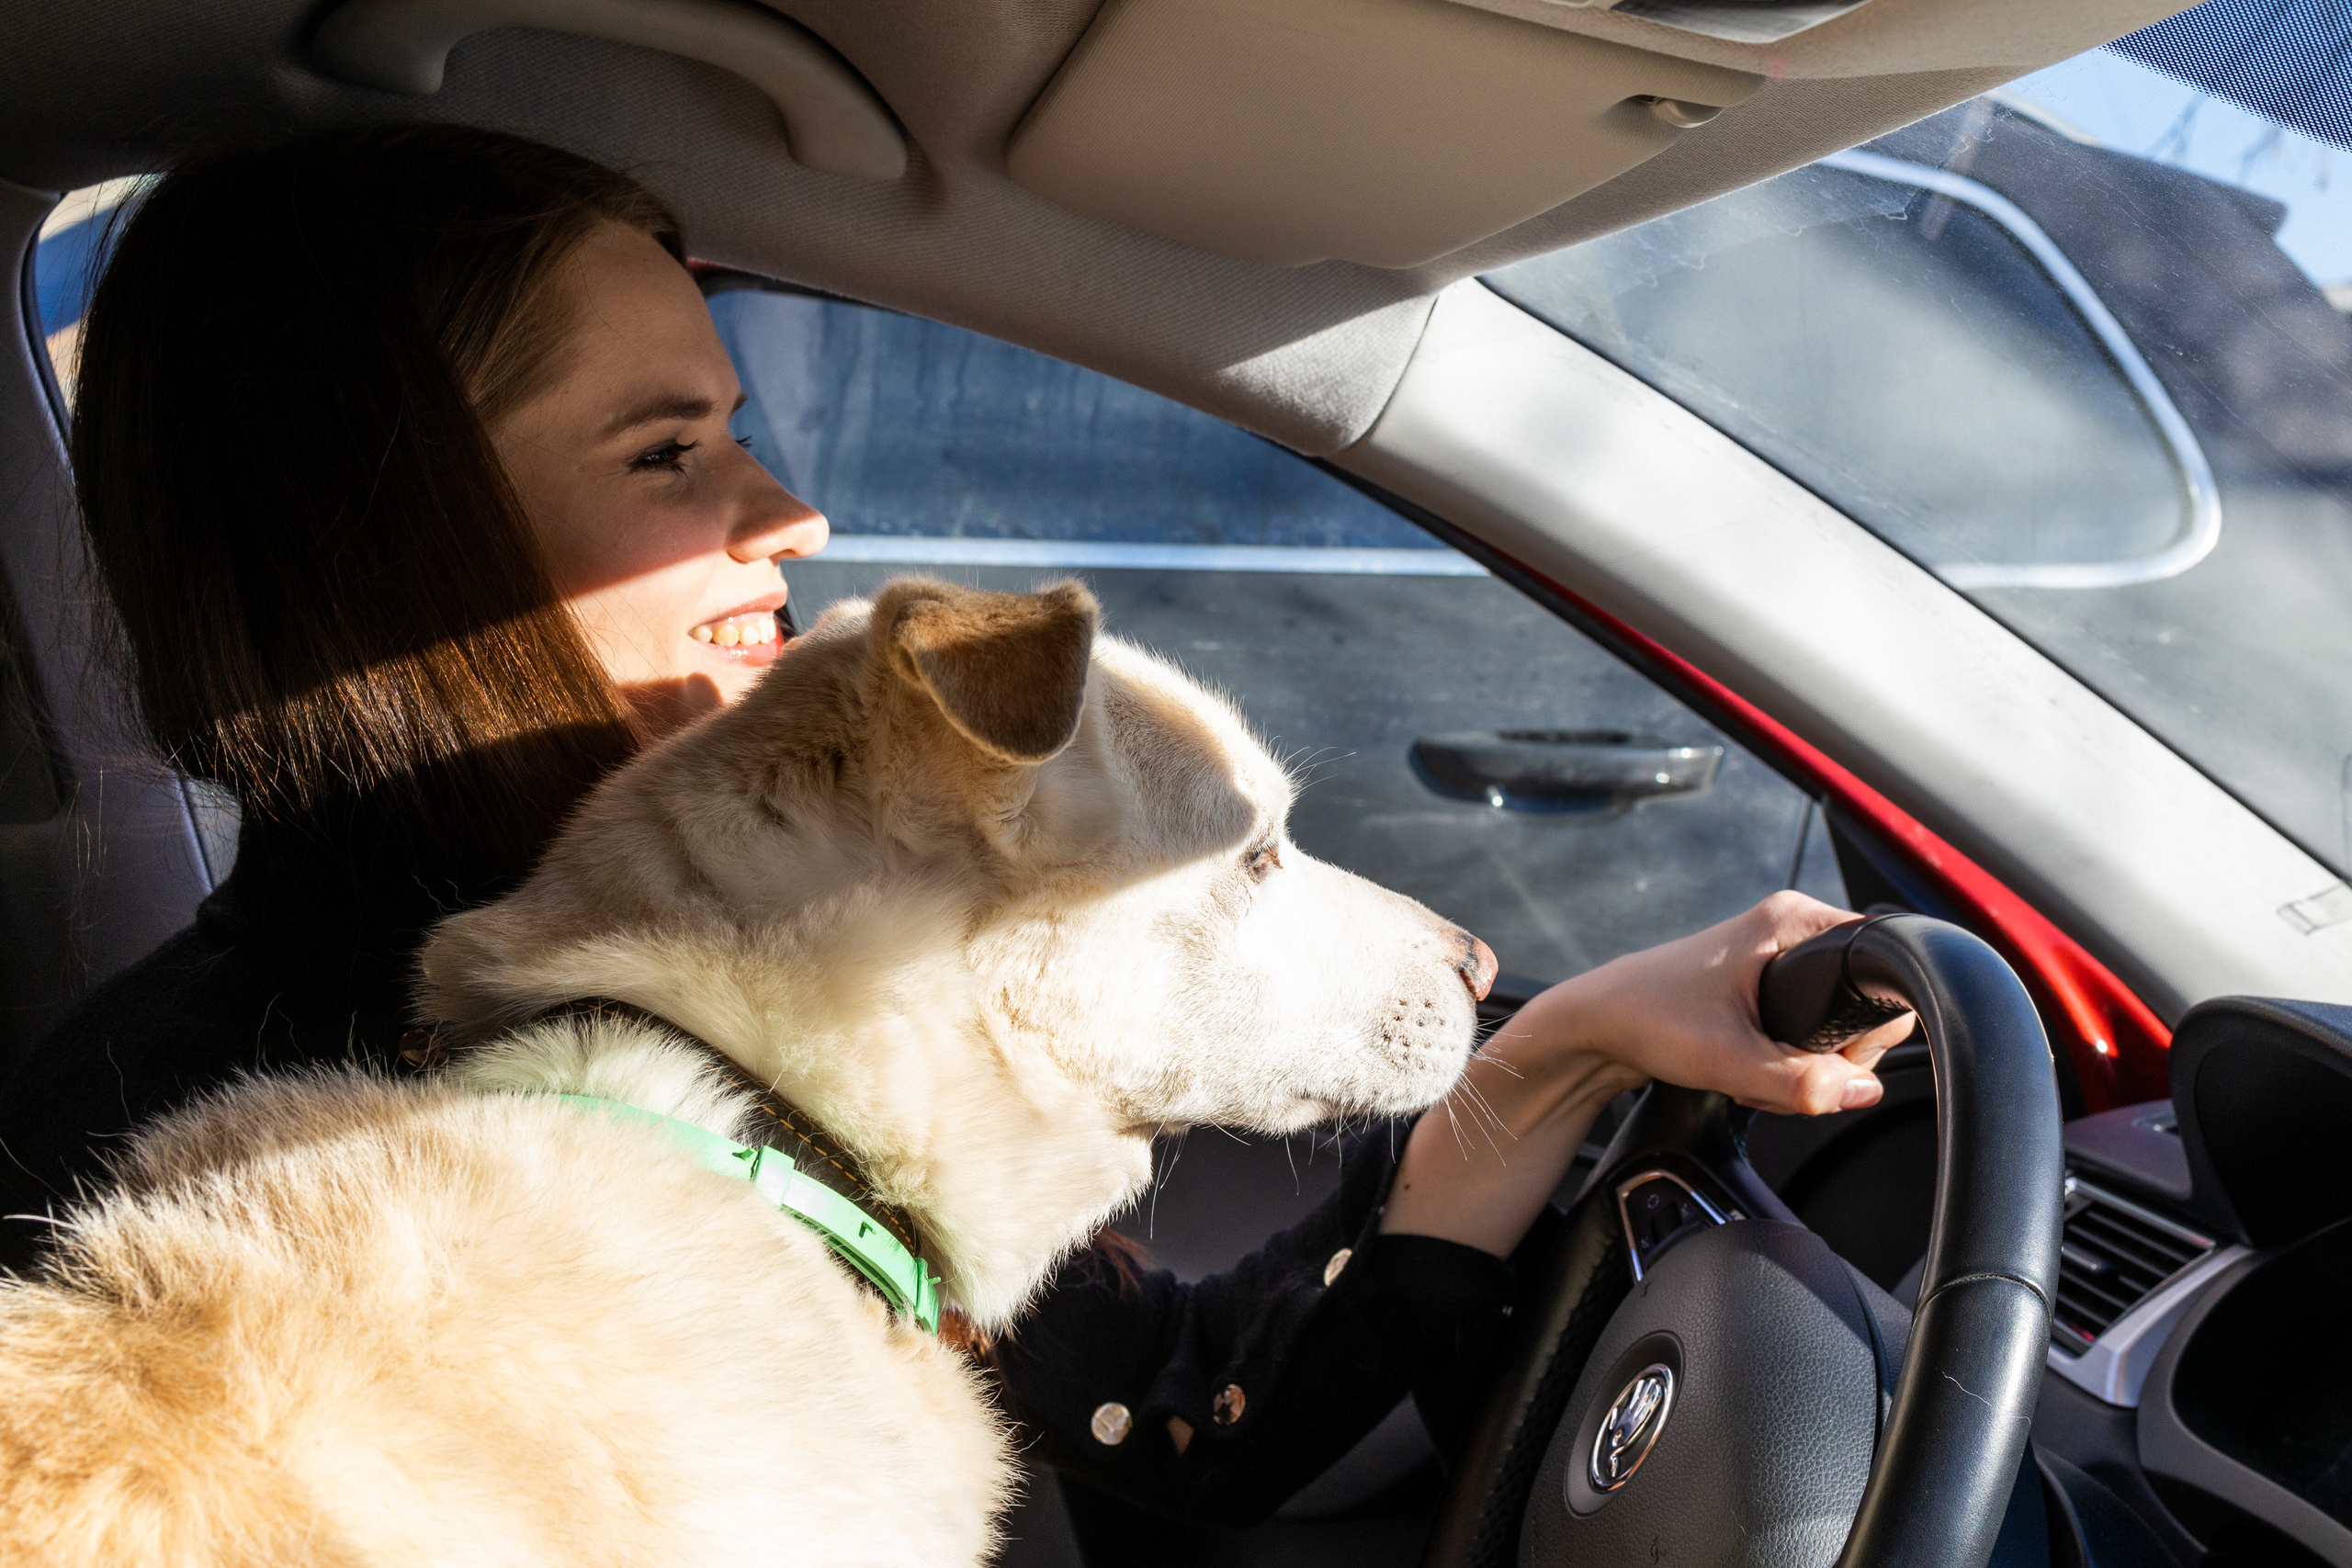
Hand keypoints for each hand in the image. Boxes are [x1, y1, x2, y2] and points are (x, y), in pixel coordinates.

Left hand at [1381, 892, 1913, 1257]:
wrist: (1595, 1025)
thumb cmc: (1647, 1019)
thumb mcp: (1728, 1059)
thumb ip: (1800, 1081)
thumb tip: (1859, 1089)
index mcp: (1793, 921)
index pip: (1881, 969)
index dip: (1868, 1027)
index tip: (1831, 1060)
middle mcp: (1791, 930)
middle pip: (1862, 1005)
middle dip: (1833, 1057)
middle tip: (1783, 1078)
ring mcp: (1778, 957)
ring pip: (1833, 1024)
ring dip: (1806, 1065)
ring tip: (1758, 1078)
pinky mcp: (1764, 987)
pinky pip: (1805, 1031)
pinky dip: (1787, 1062)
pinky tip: (1754, 1074)